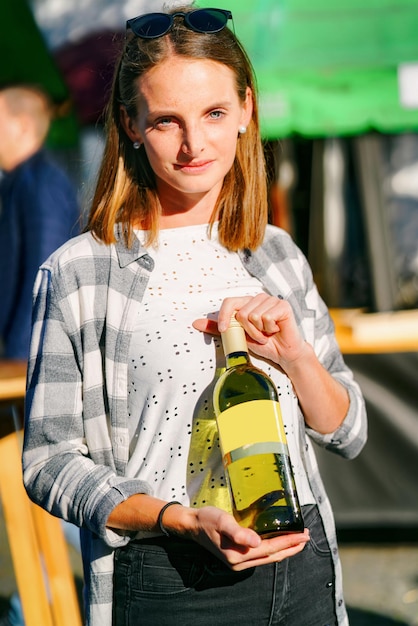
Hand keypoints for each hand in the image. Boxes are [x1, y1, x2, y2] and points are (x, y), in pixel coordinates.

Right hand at [184, 505, 308, 570]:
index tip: (303, 535)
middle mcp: (241, 562)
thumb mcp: (222, 522)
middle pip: (273, 556)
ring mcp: (239, 561)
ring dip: (284, 549)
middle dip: (291, 547)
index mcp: (239, 555)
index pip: (271, 549)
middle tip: (306, 537)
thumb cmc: (207, 520)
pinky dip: (274, 549)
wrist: (192, 525)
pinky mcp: (238, 556)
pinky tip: (278, 542)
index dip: (289, 542)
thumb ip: (239, 532)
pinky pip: (262, 554)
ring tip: (297, 540)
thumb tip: (257, 542)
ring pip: (268, 557)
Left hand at [193, 293, 307, 371]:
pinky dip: (269, 329)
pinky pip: (266, 317)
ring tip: (267, 334)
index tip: (224, 331)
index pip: (229, 302)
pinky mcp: (283, 305)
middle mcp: (258, 298)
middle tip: (258, 335)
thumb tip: (194, 323)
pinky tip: (275, 330)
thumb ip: (218, 328)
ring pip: (253, 315)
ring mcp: (272, 300)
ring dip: (259, 332)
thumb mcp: (236, 336)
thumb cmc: (262, 343)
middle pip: (241, 313)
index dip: (224, 316)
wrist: (283, 353)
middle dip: (248, 331)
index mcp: (247, 302)